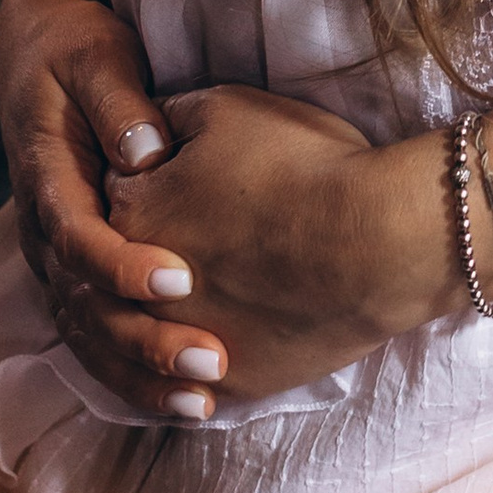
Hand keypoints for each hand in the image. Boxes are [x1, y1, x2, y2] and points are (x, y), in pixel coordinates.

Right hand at [0, 0, 211, 416]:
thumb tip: (145, 153)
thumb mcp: (95, 57)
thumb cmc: (75, 45)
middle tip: (208, 364)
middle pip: (83, 305)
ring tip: (202, 402)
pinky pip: (98, 335)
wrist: (34, 47)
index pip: (78, 236)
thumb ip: (119, 105)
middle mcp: (42, 229)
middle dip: (144, 342)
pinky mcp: (77, 271)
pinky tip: (188, 401)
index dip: (124, 264)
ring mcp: (55, 257)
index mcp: (45, 176)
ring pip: (87, 334)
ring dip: (140, 374)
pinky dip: (136, 372)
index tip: (182, 279)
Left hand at [99, 86, 442, 398]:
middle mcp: (136, 289)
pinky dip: (188, 376)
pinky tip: (206, 362)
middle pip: (118, 275)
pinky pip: (188, 385)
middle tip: (180, 244)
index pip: (113, 198)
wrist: (379, 241)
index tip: (177, 181)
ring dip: (154, 324)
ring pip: (142, 341)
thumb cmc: (305, 166)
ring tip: (189, 307)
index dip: (144, 184)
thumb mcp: (225, 108)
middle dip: (140, 258)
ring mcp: (182, 342)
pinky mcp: (228, 379)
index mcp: (129, 214)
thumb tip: (143, 131)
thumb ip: (166, 116)